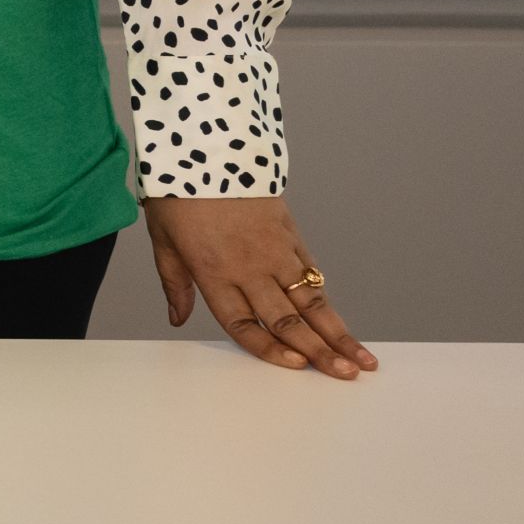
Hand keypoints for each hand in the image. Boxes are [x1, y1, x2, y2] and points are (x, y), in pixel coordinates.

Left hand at [146, 196, 373, 379]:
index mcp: (213, 271)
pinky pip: (311, 273)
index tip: (297, 367)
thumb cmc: (177, 194)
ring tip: (362, 360)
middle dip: (319, 352)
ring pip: (311, 300)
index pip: (244, 324)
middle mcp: (248, 267)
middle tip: (346, 376)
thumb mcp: (161, 239)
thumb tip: (176, 319)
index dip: (271, 349)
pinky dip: (327, 300)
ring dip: (338, 333)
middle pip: (287, 318)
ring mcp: (274, 251)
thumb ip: (174, 283)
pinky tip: (343, 323)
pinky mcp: (290, 235)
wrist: (207, 147)